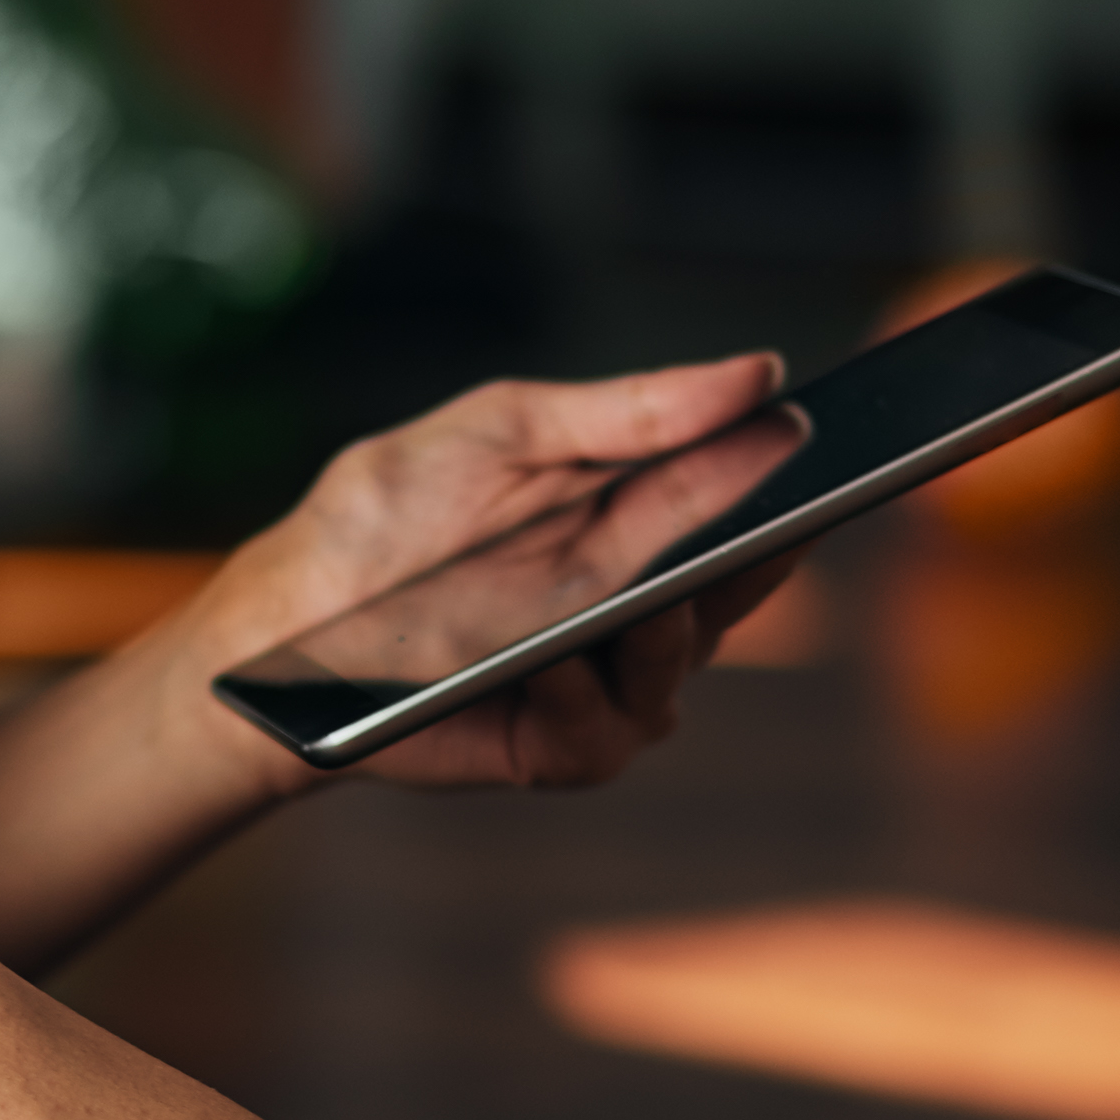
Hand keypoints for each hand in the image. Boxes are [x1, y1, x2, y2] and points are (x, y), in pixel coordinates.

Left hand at [188, 354, 803, 796]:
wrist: (282, 625)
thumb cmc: (386, 518)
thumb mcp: (505, 434)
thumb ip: (630, 412)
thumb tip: (760, 374)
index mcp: (632, 519)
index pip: (744, 503)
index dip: (798, 484)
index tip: (836, 453)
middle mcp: (631, 603)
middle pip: (736, 590)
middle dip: (760, 562)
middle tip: (776, 529)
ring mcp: (599, 680)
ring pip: (680, 670)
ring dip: (666, 640)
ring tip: (639, 611)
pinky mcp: (556, 745)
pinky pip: (610, 734)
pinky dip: (589, 702)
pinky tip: (553, 669)